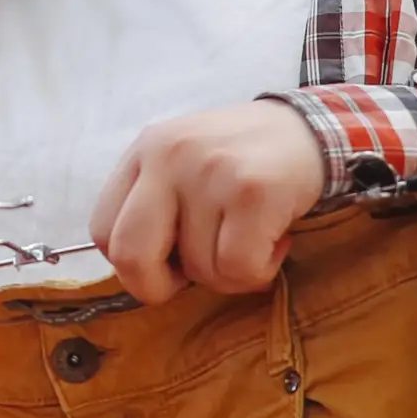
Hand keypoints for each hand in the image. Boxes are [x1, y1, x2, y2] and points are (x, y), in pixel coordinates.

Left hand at [88, 102, 332, 306]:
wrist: (315, 130)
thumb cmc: (244, 163)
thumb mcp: (184, 166)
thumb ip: (154, 207)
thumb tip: (140, 275)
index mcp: (145, 151)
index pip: (101, 232)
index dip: (134, 265)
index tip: (168, 261)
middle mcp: (169, 155)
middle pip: (130, 256)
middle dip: (161, 287)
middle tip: (198, 274)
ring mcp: (209, 171)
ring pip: (198, 270)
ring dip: (229, 272)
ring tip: (252, 236)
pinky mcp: (252, 191)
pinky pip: (239, 268)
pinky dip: (260, 271)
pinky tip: (275, 239)